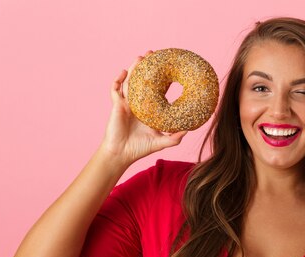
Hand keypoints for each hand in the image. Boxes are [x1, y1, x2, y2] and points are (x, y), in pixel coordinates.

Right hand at [100, 50, 186, 166]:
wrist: (122, 154)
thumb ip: (175, 137)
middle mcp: (139, 104)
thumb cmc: (140, 148)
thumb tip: (189, 129)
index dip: (164, 79)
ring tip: (141, 57)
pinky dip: (117, 80)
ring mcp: (127, 103)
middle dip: (148, 67)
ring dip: (134, 68)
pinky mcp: (117, 106)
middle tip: (154, 54)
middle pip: (144, 81)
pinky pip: (115, 90)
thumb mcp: (162, 142)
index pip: (159, 90)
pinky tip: (123, 72)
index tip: (171, 68)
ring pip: (131, 81)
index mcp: (150, 109)